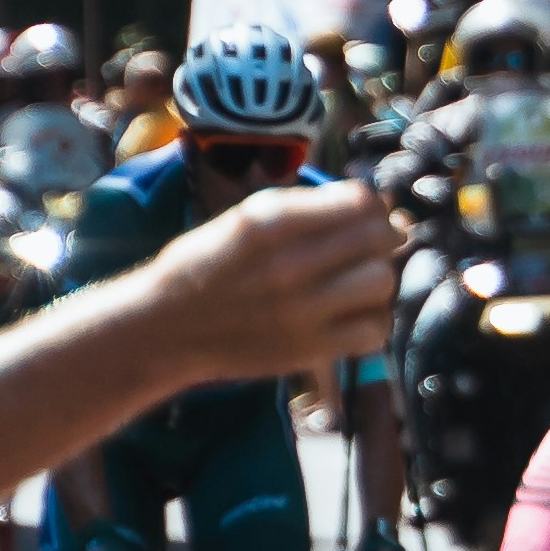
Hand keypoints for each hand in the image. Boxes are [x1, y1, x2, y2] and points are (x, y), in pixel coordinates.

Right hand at [147, 183, 404, 392]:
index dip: (371, 206)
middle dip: (382, 238)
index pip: (359, 201)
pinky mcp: (309, 349)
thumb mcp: (246, 218)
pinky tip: (353, 315)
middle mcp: (290, 263)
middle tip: (369, 248)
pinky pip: (373, 330)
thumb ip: (305, 209)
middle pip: (379, 239)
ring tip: (357, 282)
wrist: (166, 327)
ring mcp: (302, 310)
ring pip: (382, 283)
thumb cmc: (206, 265)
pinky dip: (372, 321)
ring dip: (378, 279)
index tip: (363, 215)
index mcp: (271, 220)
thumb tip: (371, 206)